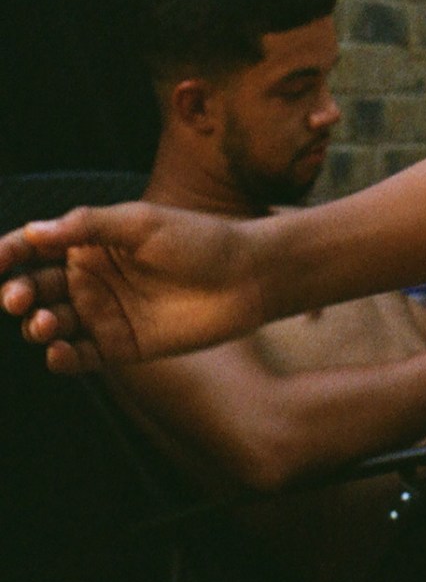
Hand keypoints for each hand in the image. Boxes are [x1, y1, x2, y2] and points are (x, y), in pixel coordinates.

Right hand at [0, 202, 264, 371]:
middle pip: (36, 287)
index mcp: (92, 241)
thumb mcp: (143, 224)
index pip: (37, 247)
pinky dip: (63, 357)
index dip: (9, 253)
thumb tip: (34, 230)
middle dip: (17, 292)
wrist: (246, 278)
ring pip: (52, 323)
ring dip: (38, 324)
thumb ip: (89, 226)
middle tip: (15, 297)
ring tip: (44, 322)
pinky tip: (58, 353)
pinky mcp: (120, 346)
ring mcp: (104, 312)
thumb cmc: (198, 240)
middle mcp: (91, 277)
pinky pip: (80, 355)